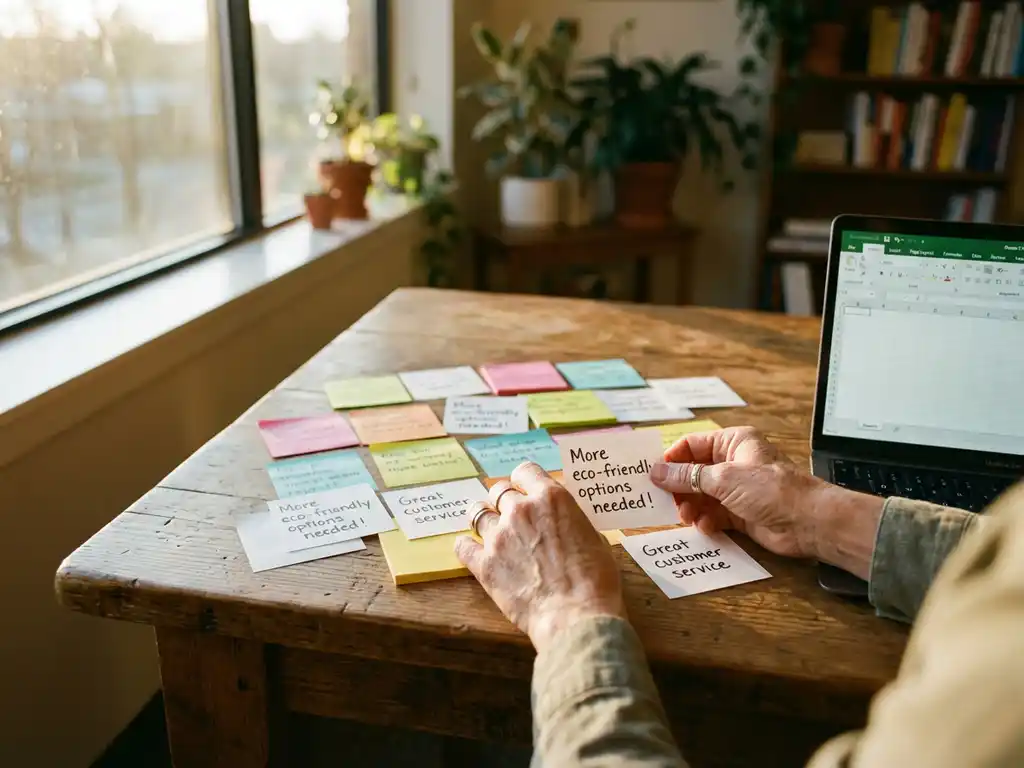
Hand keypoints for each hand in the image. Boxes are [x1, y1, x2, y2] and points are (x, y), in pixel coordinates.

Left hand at [454, 462, 624, 651]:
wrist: (576, 617)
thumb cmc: (595, 581)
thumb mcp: (595, 539)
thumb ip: (572, 523)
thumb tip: (565, 524)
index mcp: (551, 499)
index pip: (526, 471)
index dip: (524, 480)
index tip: (525, 489)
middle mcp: (520, 511)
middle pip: (499, 490)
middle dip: (504, 500)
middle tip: (511, 514)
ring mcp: (499, 537)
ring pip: (478, 513)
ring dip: (485, 519)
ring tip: (490, 529)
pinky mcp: (484, 565)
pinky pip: (462, 546)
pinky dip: (466, 546)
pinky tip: (471, 549)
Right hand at [649, 427, 882, 578]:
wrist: (807, 522)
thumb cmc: (770, 489)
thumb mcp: (723, 479)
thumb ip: (687, 477)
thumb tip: (656, 472)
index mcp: (732, 442)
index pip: (691, 445)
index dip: (671, 460)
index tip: (653, 476)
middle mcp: (733, 463)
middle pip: (694, 472)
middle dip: (680, 488)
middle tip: (666, 502)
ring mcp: (737, 489)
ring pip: (701, 495)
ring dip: (691, 507)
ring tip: (687, 517)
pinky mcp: (741, 513)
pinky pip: (713, 514)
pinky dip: (706, 521)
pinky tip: (706, 527)